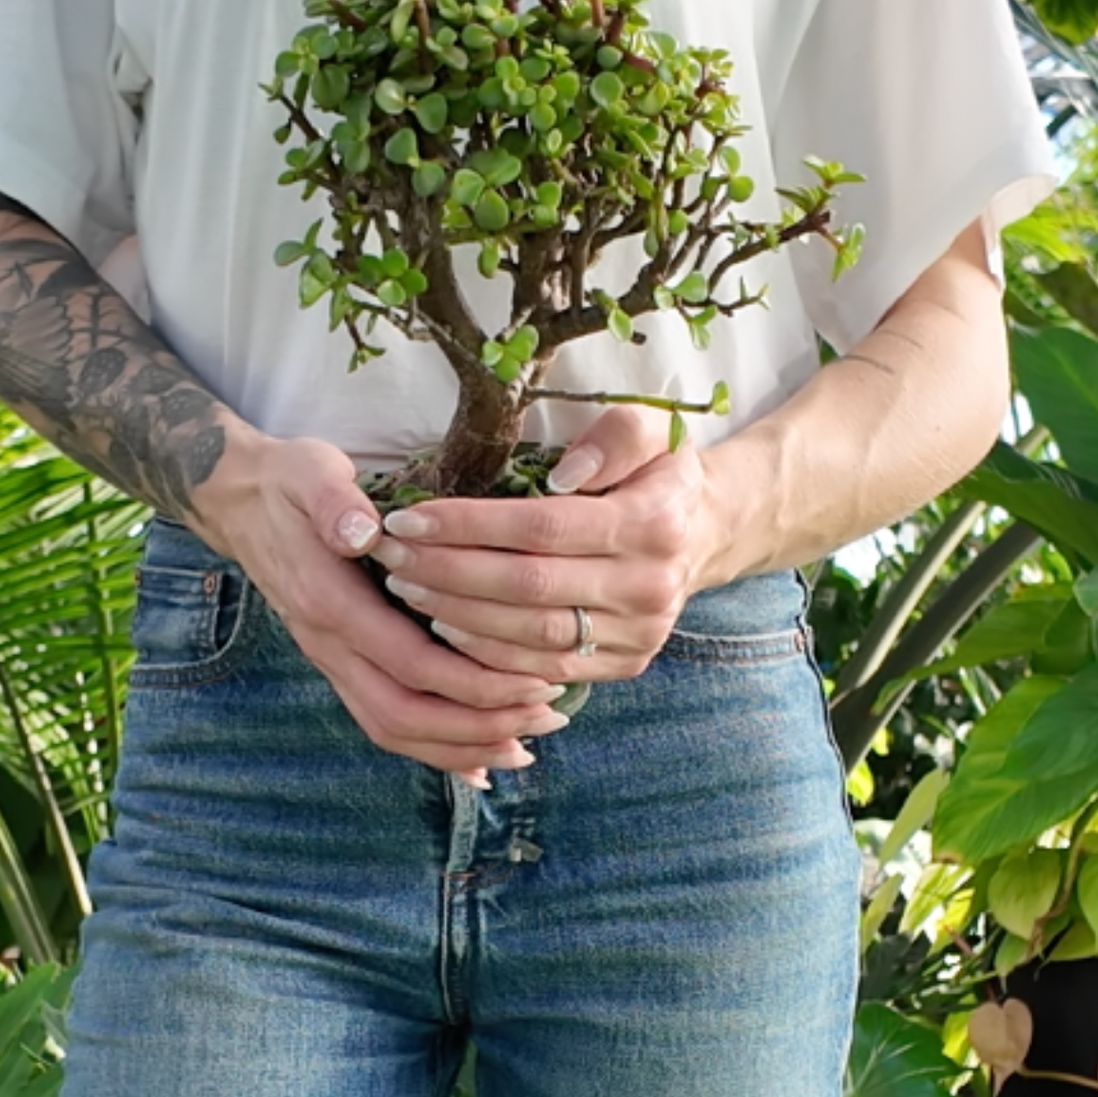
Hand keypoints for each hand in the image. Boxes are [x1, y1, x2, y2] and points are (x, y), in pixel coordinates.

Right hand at [196, 432, 571, 782]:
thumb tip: (364, 532)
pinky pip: (380, 720)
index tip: (535, 678)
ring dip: (459, 745)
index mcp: (329, 601)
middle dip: (479, 725)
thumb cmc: (289, 483)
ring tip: (525, 745)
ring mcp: (329, 660)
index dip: (475, 681)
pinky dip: (430, 747)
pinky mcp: (337, 663)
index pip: (410, 662)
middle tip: (546, 716)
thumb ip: (335, 502)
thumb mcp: (310, 472)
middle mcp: (327, 644)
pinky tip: (475, 759)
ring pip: (391, 729)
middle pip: (405, 714)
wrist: (239, 501)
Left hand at [368, 406, 724, 683]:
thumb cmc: (658, 473)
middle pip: (528, 586)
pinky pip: (544, 667)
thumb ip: (614, 438)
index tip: (409, 517)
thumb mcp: (651, 429)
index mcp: (653, 522)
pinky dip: (487, 652)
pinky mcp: (624, 665)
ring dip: (457, 614)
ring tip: (405, 585)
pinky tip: (444, 625)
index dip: (469, 525)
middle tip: (390, 555)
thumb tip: (562, 475)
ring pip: (531, 635)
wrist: (706, 534)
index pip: (543, 528)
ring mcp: (638, 634)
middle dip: (448, 572)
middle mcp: (648, 585)